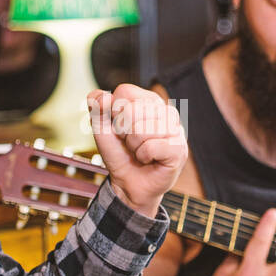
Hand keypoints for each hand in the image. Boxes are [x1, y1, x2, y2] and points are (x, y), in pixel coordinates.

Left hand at [87, 84, 186, 217]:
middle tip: (130, 143)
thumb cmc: (119, 153)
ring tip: (139, 151)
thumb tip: (103, 97)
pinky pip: (150, 147)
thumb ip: (96, 106)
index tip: (120, 128)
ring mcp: (175, 129)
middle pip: (132, 110)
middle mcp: (166, 111)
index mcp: (149, 100)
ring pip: (141, 130)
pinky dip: (143, 156)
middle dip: (123, 132)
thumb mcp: (101, 127)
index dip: (114, 112)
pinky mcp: (179, 149)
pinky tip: (149, 159)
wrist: (128, 184)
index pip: (124, 92)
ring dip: (133, 146)